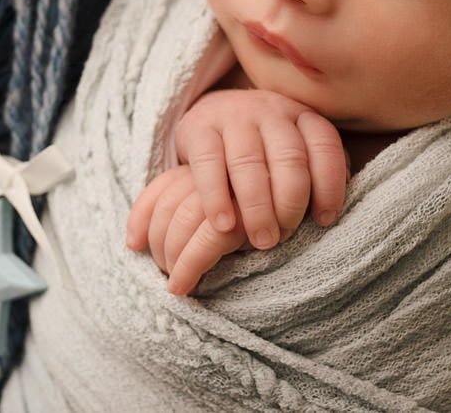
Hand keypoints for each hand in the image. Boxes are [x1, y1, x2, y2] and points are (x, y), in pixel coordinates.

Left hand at [125, 166, 247, 295]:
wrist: (317, 231)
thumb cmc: (258, 232)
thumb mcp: (223, 218)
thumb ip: (189, 214)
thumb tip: (135, 241)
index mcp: (212, 167)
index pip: (164, 184)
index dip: (140, 215)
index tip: (133, 244)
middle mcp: (222, 170)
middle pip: (171, 203)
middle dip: (159, 242)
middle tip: (165, 271)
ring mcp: (237, 189)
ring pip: (186, 219)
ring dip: (173, 257)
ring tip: (176, 281)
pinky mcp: (251, 214)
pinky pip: (209, 240)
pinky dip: (189, 266)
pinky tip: (183, 285)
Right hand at [172, 89, 347, 250]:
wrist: (211, 115)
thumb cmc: (263, 148)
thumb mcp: (293, 150)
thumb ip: (315, 172)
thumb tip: (332, 211)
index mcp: (302, 116)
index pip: (325, 145)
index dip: (330, 185)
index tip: (325, 220)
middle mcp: (271, 111)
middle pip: (289, 157)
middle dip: (290, 203)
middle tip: (285, 237)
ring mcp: (234, 116)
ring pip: (249, 162)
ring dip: (257, 207)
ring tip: (262, 241)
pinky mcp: (199, 127)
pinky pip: (208, 163)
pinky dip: (216, 197)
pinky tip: (223, 224)